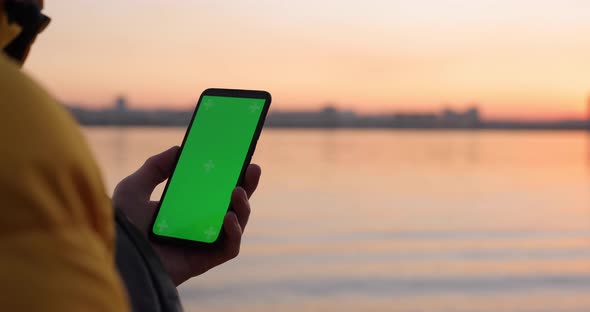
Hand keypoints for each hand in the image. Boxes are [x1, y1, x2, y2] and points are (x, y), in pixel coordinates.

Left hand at [112, 146, 260, 285]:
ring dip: (244, 207)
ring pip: (237, 225)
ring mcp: (204, 244)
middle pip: (232, 205)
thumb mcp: (134, 188)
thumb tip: (178, 149)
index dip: (229, 176)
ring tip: (238, 191)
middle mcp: (198, 226)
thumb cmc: (121, 227)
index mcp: (184, 209)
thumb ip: (154, 167)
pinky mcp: (205, 261)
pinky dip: (235, 232)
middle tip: (253, 168)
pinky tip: (229, 217)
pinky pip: (230, 248)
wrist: (118, 257)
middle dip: (247, 186)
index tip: (239, 158)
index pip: (213, 191)